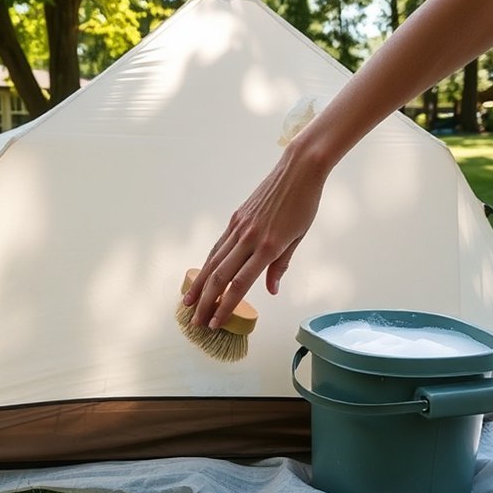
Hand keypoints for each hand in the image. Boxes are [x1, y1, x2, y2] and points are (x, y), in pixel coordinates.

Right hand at [182, 143, 328, 328]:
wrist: (298, 170)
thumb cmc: (304, 204)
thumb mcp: (298, 238)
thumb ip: (281, 266)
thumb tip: (271, 290)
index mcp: (268, 247)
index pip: (240, 284)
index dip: (225, 306)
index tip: (215, 322)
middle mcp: (249, 238)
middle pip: (220, 276)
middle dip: (206, 302)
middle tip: (197, 322)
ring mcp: (239, 227)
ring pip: (213, 261)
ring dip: (199, 285)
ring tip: (188, 303)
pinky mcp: (235, 218)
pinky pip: (218, 246)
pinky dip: (208, 263)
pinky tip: (202, 275)